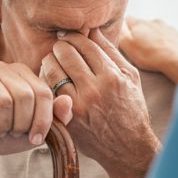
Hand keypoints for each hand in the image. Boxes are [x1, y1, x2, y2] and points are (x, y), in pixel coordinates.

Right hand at [0, 62, 72, 172]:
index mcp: (21, 73)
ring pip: (3, 101)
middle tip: (12, 133)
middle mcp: (1, 68)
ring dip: (2, 125)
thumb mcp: (32, 129)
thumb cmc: (2, 134)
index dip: (43, 119)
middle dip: (21, 123)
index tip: (35, 138)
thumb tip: (68, 102)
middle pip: (25, 96)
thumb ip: (54, 117)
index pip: (43, 92)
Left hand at [40, 29, 160, 173]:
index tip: (71, 38)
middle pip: (65, 53)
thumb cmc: (131, 108)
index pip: (84, 44)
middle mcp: (94, 89)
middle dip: (61, 46)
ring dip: (50, 61)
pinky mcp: (67, 119)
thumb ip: (111, 51)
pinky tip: (50, 80)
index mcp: (111, 76)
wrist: (127, 147)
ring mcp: (78, 105)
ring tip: (53, 61)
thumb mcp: (130, 77)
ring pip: (52, 70)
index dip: (74, 37)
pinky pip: (48, 91)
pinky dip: (46, 82)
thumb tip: (92, 29)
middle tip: (60, 48)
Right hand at [119, 16, 177, 83]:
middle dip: (141, 33)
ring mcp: (170, 28)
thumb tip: (117, 26)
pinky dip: (170, 43)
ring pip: (159, 30)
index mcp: (140, 23)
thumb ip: (120, 34)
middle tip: (140, 48)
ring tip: (155, 52)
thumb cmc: (150, 55)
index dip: (124, 29)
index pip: (127, 19)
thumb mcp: (127, 45)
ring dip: (156, 38)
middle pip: (144, 25)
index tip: (125, 39)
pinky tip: (169, 53)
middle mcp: (155, 21)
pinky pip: (173, 37)